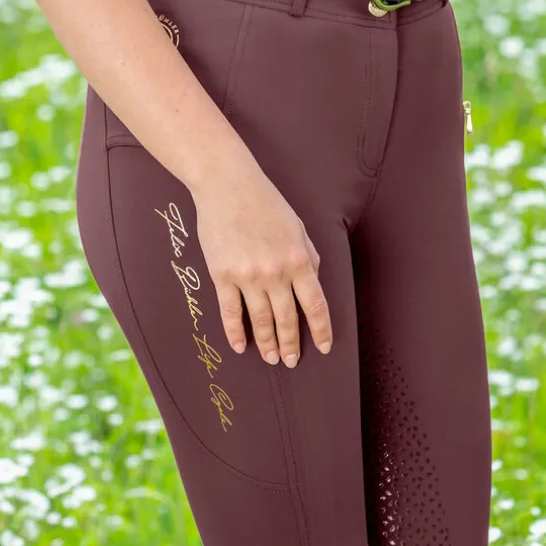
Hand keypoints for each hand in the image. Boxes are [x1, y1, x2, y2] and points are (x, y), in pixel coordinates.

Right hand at [192, 163, 332, 367]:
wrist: (227, 185)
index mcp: (299, 260)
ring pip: (260, 320)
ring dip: (266, 343)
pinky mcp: (223, 275)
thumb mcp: (298, 227)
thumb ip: (308, 256)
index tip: (323, 348)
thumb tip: (312, 283)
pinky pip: (230, 311)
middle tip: (291, 361)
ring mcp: (247, 276)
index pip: (315, 306)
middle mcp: (275, 273)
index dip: (320, 331)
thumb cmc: (265, 203)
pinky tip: (239, 346)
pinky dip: (235, 332)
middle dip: (290, 344)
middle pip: (287, 319)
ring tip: (271, 358)